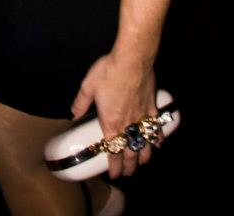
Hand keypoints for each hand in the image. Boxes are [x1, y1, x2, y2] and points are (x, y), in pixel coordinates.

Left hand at [71, 53, 157, 177]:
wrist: (131, 59)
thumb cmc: (109, 71)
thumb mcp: (88, 86)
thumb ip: (81, 102)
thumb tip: (74, 113)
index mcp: (110, 122)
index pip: (112, 151)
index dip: (113, 165)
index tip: (114, 174)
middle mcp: (127, 124)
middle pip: (130, 152)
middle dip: (129, 166)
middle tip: (128, 174)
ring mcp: (141, 116)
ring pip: (144, 143)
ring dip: (144, 156)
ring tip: (142, 163)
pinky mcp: (152, 107)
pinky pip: (156, 127)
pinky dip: (157, 137)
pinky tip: (159, 143)